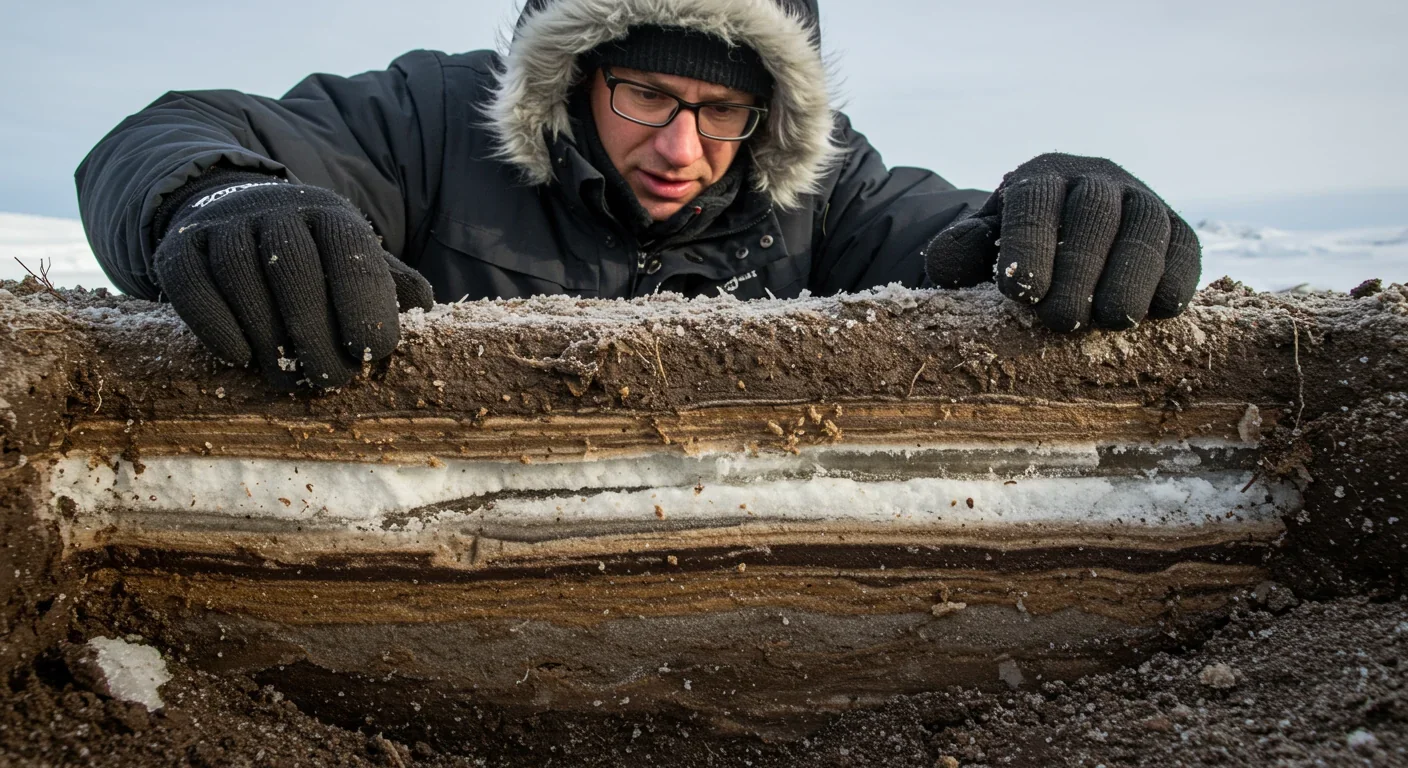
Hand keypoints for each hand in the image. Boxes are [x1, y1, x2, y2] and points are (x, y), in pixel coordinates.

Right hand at [153, 179, 433, 388]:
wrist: (234, 211)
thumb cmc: (312, 255)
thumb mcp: (355, 258)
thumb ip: (390, 283)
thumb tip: (425, 311)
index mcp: (330, 215)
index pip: (351, 253)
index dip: (364, 304)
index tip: (373, 351)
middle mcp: (276, 210)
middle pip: (294, 270)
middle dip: (316, 334)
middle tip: (331, 380)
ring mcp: (225, 225)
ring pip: (241, 277)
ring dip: (267, 337)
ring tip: (287, 378)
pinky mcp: (179, 245)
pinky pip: (190, 283)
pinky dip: (215, 324)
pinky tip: (239, 357)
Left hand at [923, 153, 1200, 330]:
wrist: (1061, 243)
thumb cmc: (1013, 251)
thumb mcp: (978, 249)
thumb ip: (959, 253)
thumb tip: (949, 261)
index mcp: (1039, 179)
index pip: (1034, 202)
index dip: (1029, 245)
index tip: (1021, 293)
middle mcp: (1094, 179)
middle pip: (1093, 213)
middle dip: (1080, 268)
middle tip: (1062, 320)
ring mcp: (1141, 199)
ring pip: (1146, 225)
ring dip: (1132, 275)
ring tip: (1114, 321)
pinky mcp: (1177, 229)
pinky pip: (1185, 247)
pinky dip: (1176, 277)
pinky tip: (1158, 312)